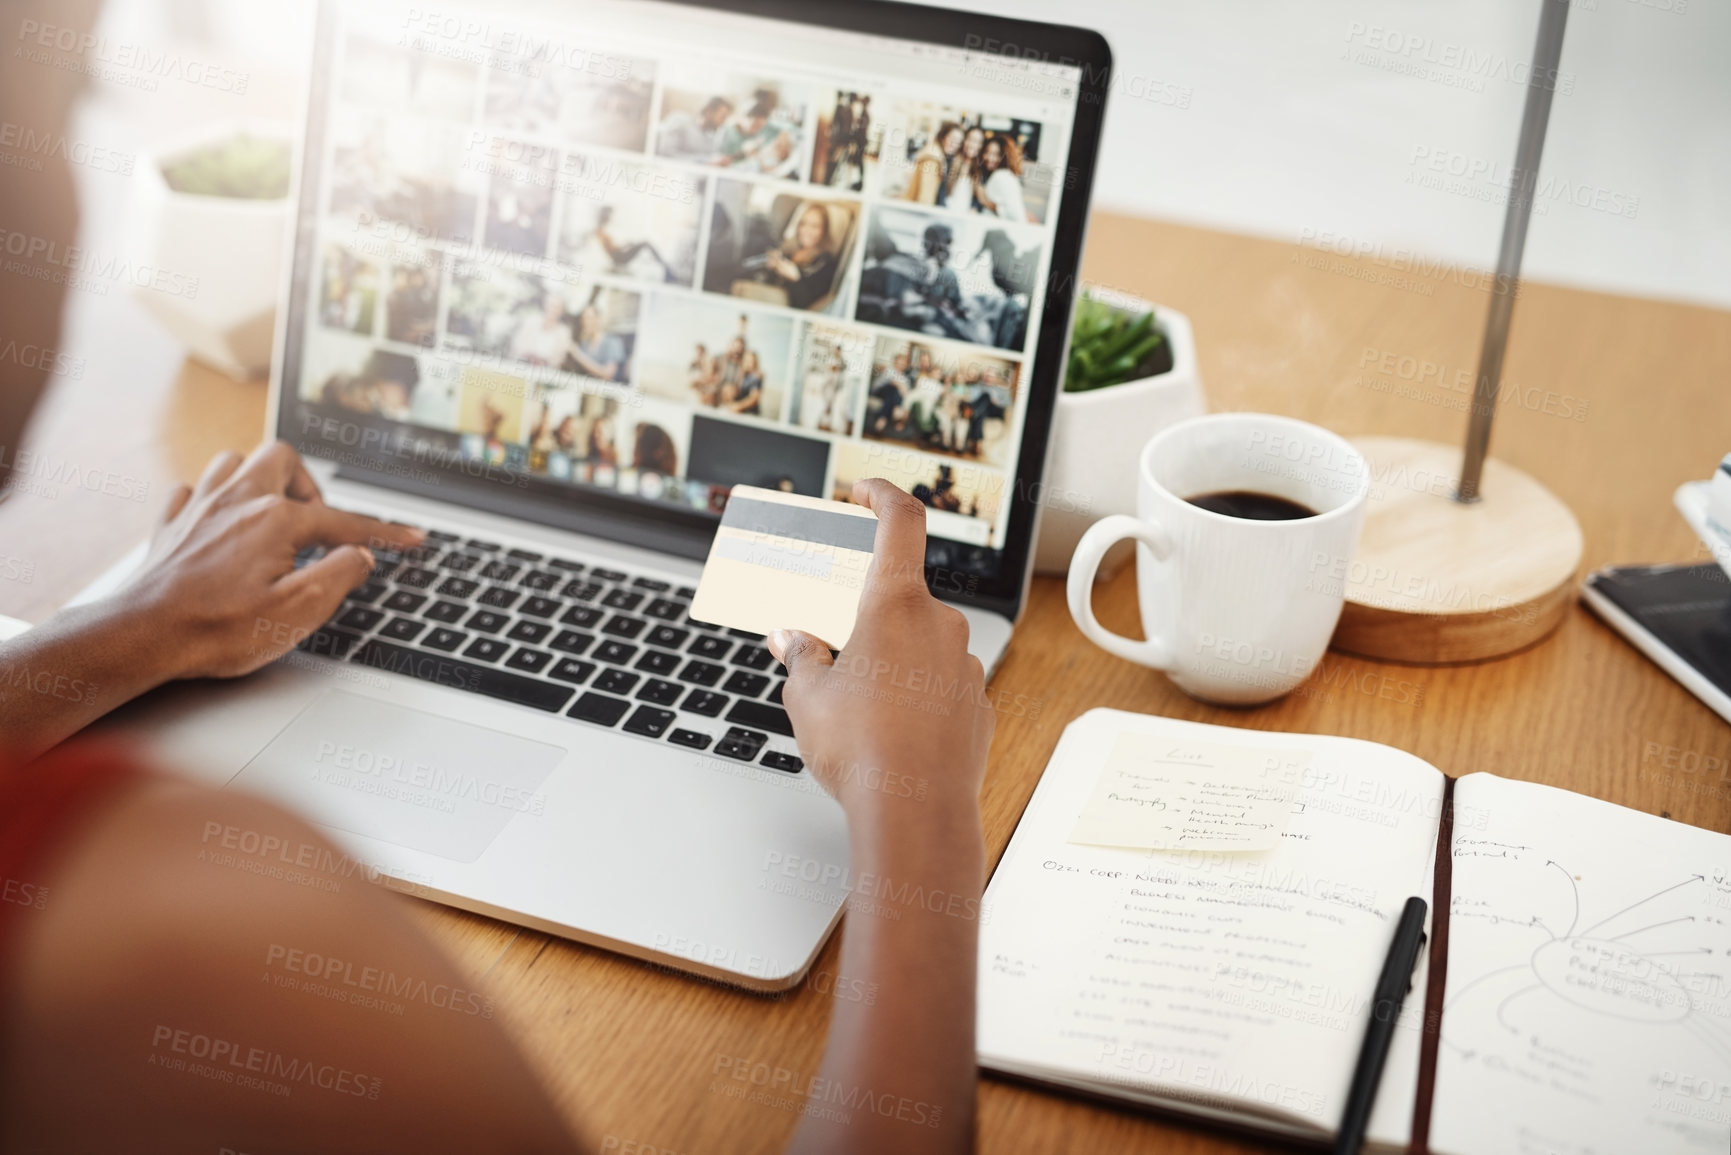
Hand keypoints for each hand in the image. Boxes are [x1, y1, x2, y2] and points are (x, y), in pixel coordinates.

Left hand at [112, 441, 423, 680]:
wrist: (143, 636)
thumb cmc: (218, 628)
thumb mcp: (299, 610)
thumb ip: (340, 575)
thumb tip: (359, 555)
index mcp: (275, 520)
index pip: (342, 521)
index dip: (383, 531)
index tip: (411, 539)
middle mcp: (237, 501)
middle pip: (281, 457)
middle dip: (308, 483)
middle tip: (316, 522)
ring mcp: (199, 509)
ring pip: (233, 462)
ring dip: (259, 480)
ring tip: (272, 514)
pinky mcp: (170, 527)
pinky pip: (190, 491)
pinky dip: (210, 500)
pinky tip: (219, 522)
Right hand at [767, 480, 993, 824]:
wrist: (915, 814)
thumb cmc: (861, 750)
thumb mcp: (808, 696)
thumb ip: (801, 655)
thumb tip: (792, 638)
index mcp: (895, 605)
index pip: (900, 522)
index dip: (882, 495)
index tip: (865, 492)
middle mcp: (940, 625)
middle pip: (899, 599)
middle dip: (863, 617)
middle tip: (831, 646)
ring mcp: (964, 666)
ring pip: (920, 646)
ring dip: (888, 661)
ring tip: (854, 707)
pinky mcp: (976, 705)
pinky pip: (938, 685)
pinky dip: (913, 696)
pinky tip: (888, 732)